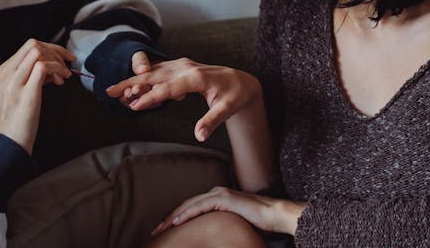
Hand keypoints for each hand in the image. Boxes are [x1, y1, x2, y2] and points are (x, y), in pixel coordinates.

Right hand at [0, 39, 75, 153]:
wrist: (8, 145)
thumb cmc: (17, 122)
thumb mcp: (19, 93)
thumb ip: (30, 76)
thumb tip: (52, 66)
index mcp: (3, 72)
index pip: (28, 46)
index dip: (50, 49)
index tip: (62, 59)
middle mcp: (5, 74)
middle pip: (33, 44)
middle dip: (55, 51)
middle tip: (67, 65)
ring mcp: (14, 83)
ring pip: (37, 52)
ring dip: (57, 60)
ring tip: (64, 76)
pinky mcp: (25, 93)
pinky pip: (43, 67)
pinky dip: (57, 69)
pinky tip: (61, 80)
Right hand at [106, 58, 260, 140]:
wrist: (241, 81)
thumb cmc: (235, 95)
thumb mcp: (227, 109)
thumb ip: (212, 121)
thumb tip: (199, 136)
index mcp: (195, 77)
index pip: (167, 88)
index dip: (150, 97)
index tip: (133, 107)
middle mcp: (185, 67)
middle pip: (153, 75)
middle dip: (131, 83)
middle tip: (110, 92)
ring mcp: (181, 65)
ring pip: (152, 72)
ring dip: (133, 81)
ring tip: (114, 92)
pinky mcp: (179, 67)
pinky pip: (157, 72)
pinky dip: (142, 79)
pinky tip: (131, 88)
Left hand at [151, 186, 304, 236]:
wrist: (275, 214)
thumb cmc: (258, 221)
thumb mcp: (234, 223)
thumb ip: (221, 224)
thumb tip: (211, 236)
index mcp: (217, 198)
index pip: (191, 208)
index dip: (176, 217)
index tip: (164, 230)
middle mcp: (216, 193)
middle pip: (186, 205)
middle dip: (169, 218)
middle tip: (155, 230)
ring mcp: (219, 195)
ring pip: (189, 205)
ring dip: (173, 217)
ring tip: (160, 228)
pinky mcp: (224, 199)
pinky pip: (200, 207)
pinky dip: (186, 214)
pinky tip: (176, 222)